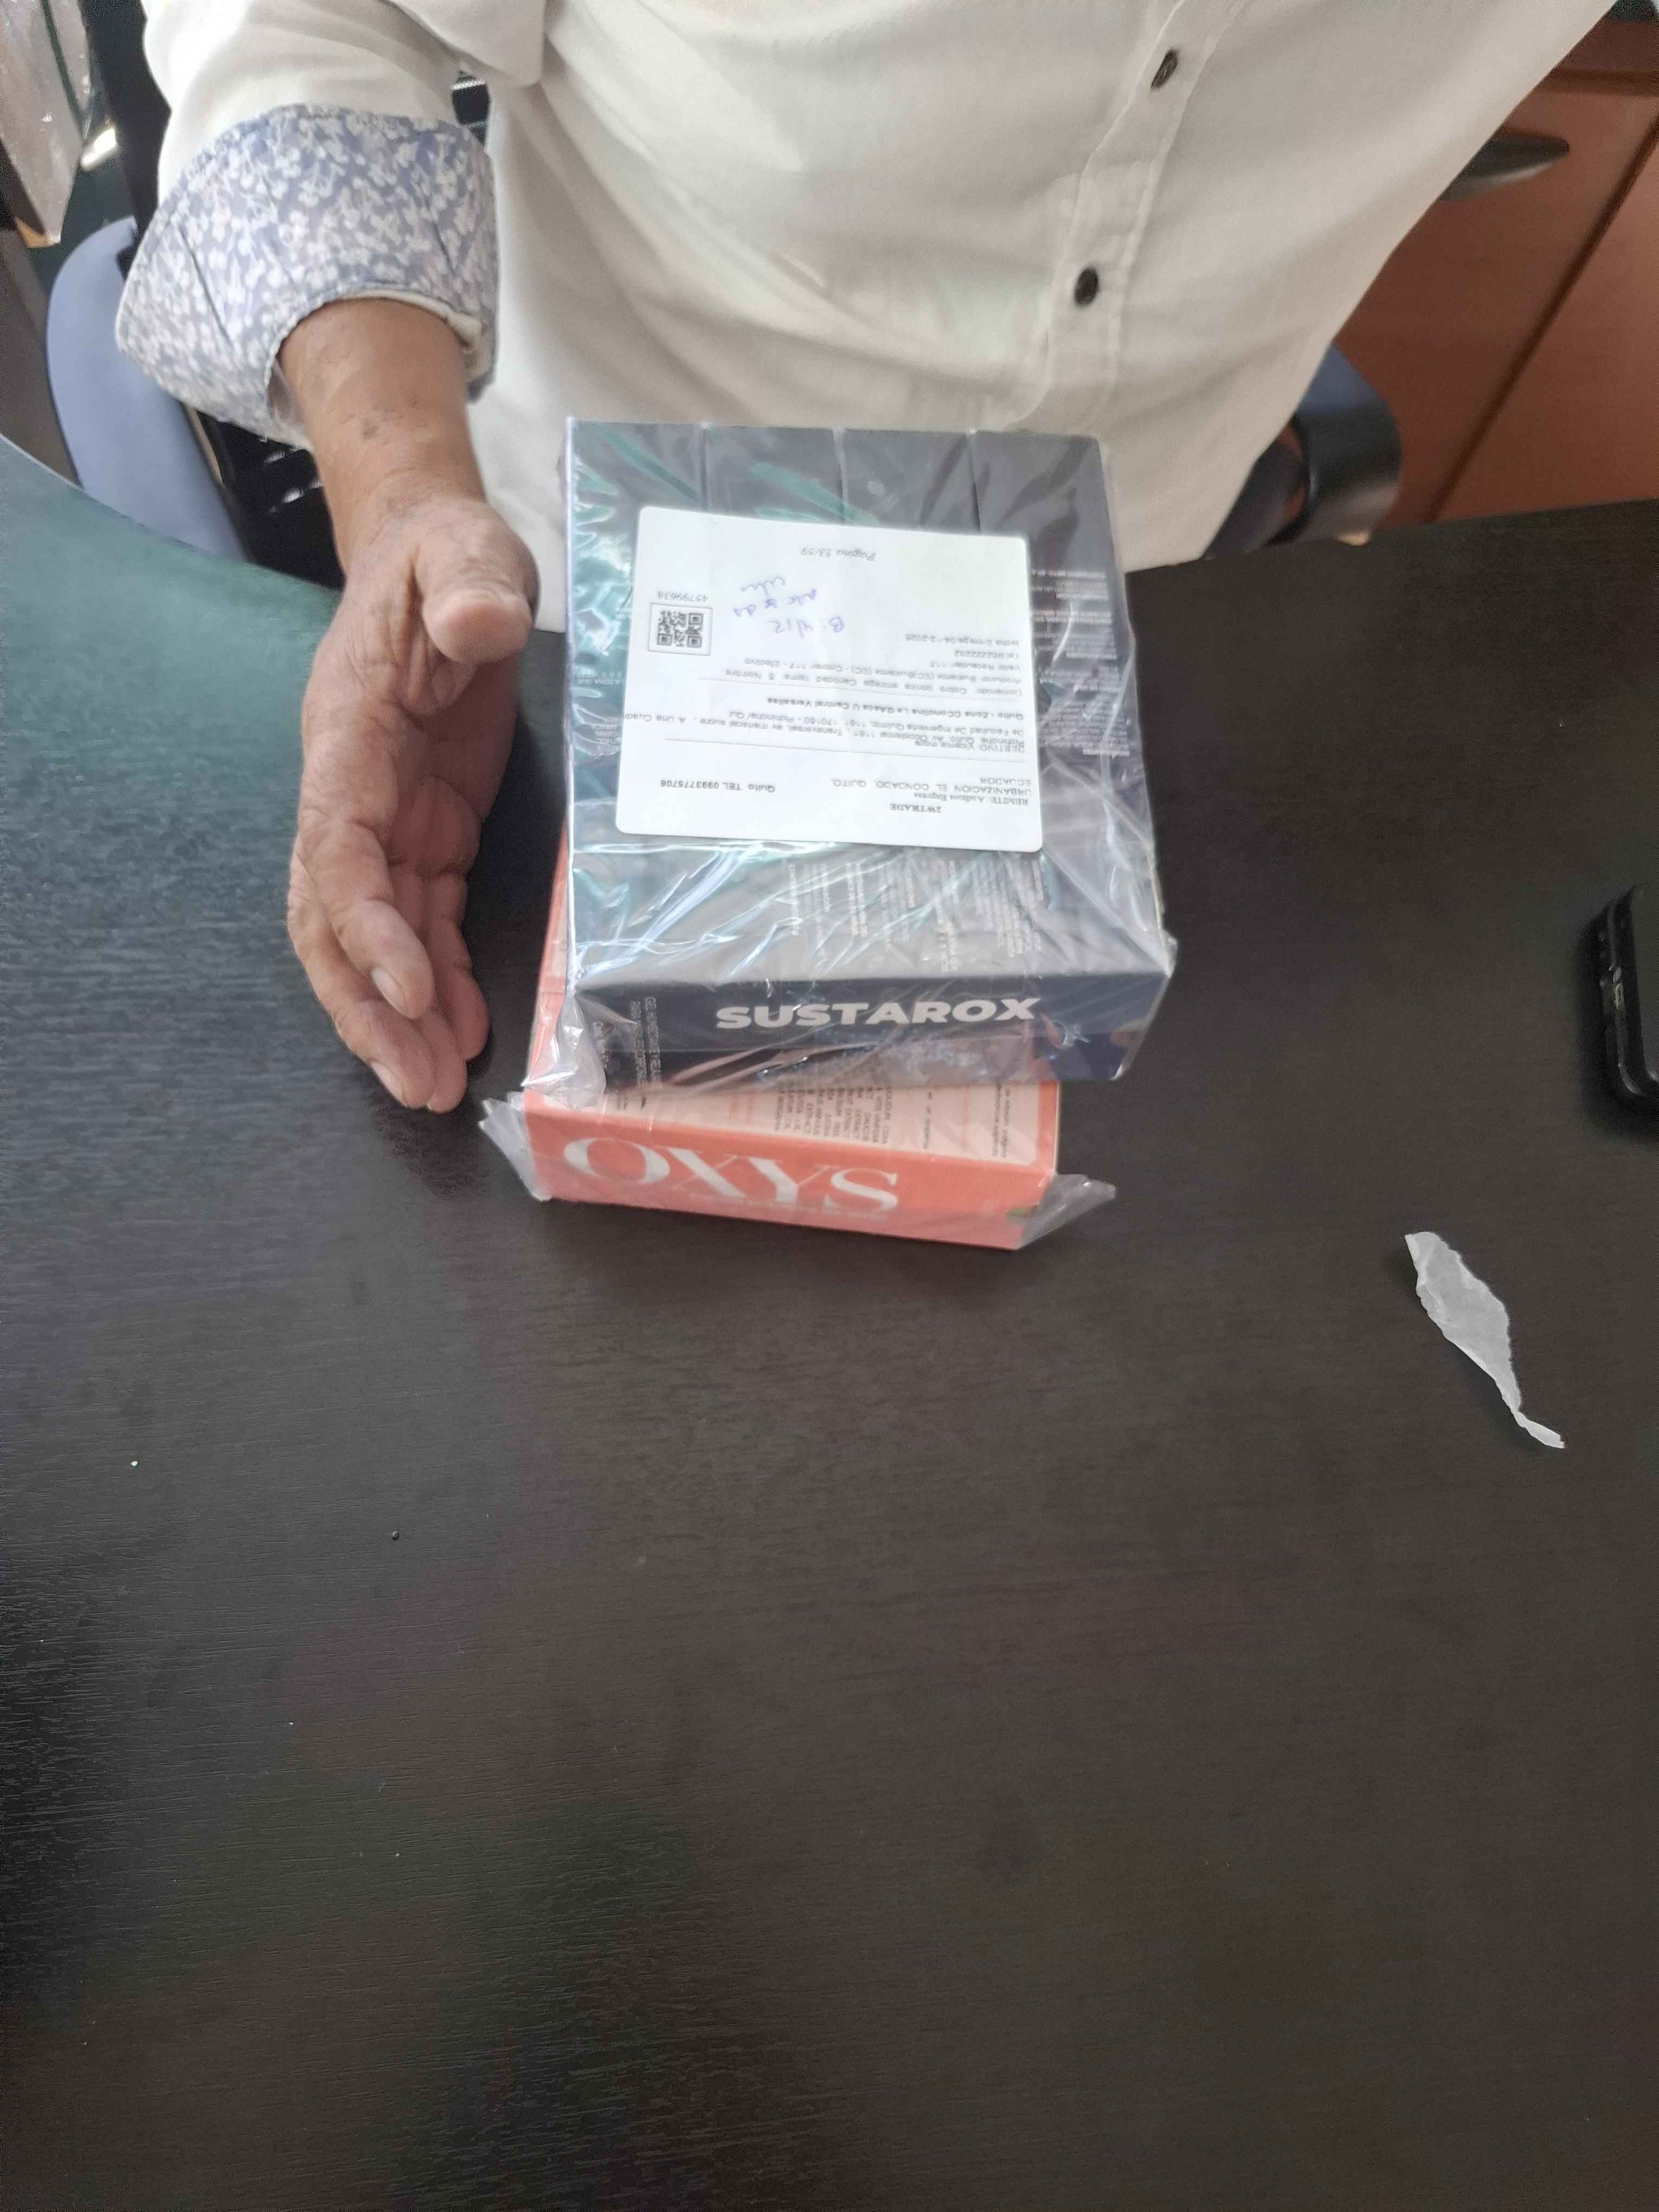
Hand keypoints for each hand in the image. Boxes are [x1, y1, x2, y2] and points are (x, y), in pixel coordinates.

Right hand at [287, 489, 536, 1109]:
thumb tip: (482, 622)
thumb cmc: (447, 558)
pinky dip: (438, 981)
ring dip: (398, 1019)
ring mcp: (389, 822)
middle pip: (334, 921)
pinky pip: (422, 924)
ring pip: (373, 940)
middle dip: (365, 1008)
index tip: (406, 992)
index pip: (338, 852)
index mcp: (349, 739)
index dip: (364, 927)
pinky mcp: (430, 835)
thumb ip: (468, 583)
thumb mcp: (463, 553)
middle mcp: (354, 794)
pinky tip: (467, 1034)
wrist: (443, 562)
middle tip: (413, 1083)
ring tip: (433, 1090)